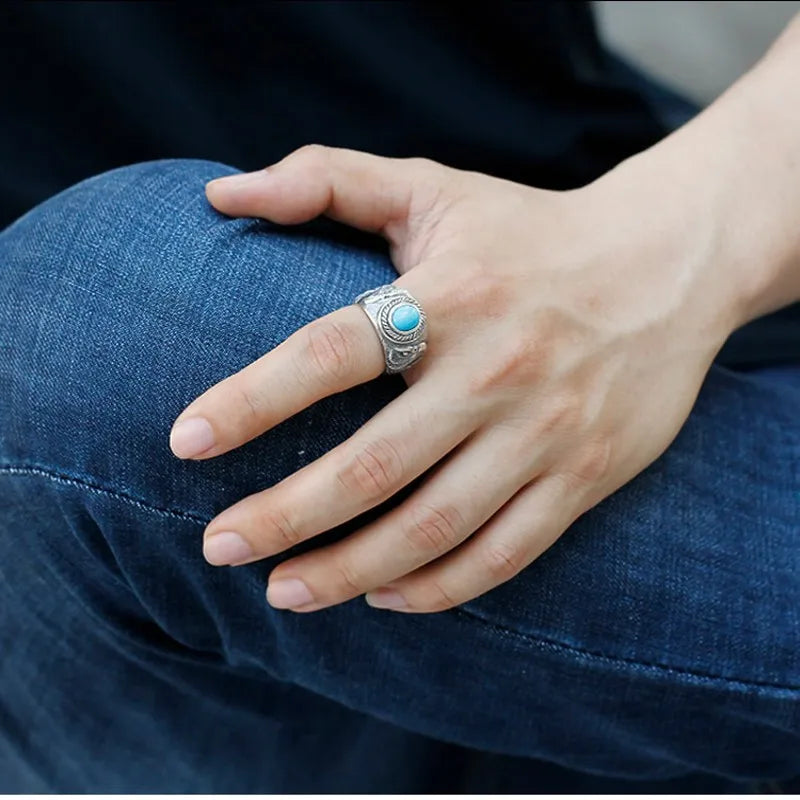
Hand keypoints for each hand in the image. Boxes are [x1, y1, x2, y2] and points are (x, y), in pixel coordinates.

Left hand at [169, 144, 738, 612]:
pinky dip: (438, 587)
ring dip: (348, 570)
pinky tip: (383, 592)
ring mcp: (546, 432)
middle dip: (283, 516)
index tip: (185, 442)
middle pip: (372, 465)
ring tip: (282, 590)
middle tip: (217, 546)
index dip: (250, 399)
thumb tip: (221, 195)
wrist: (667, 266)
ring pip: (433, 527)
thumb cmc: (531, 232)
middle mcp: (497, 369)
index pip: (329, 352)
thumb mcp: (435, 187)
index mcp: (449, 296)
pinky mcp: (585, 476)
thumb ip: (329, 179)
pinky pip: (504, 553)